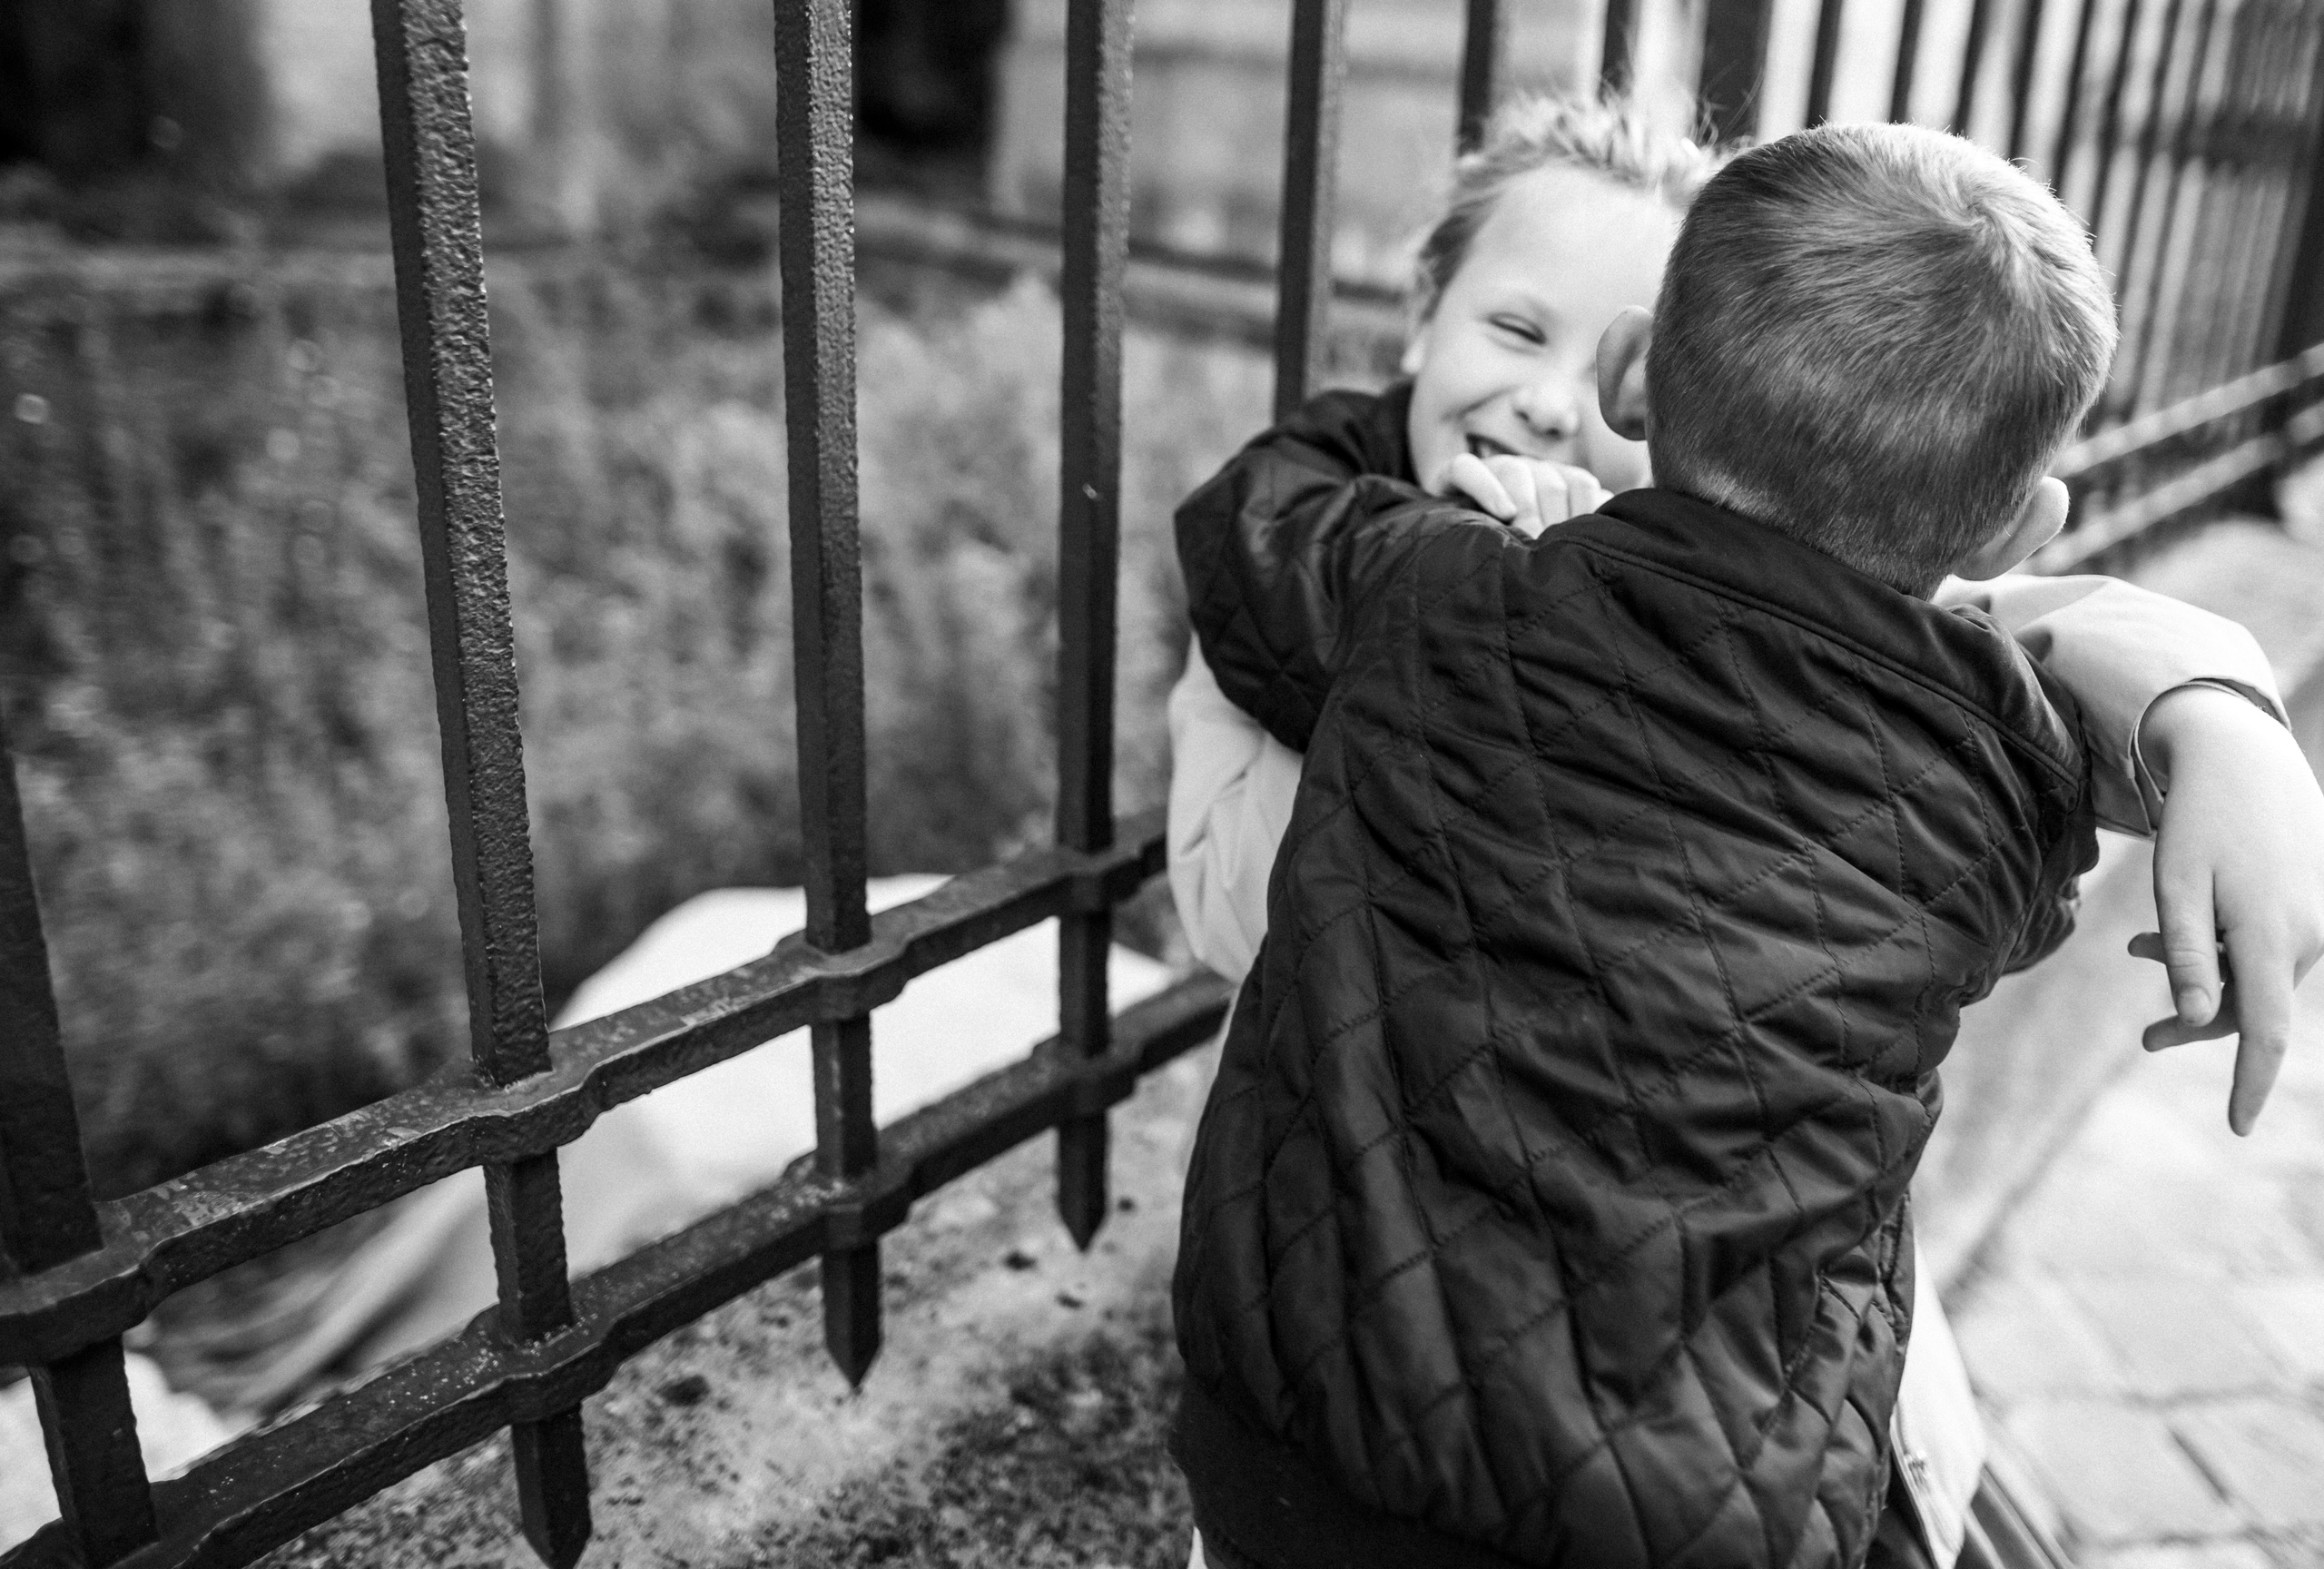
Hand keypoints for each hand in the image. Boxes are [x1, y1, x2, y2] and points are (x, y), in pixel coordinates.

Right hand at [1430, 452, 1607, 538]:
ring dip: (1525, 504)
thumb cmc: (1517, 551)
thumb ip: (1585, 534)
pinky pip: (1467, 468)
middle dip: (1552, 519)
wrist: (1454, 548)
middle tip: (1550, 556)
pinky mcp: (1452, 473)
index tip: (1580, 547)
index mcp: (1558, 481)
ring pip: (1515, 470)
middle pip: (1551, 481)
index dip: (1585, 513)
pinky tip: (1503, 512)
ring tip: (1527, 537)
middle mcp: (1529, 469)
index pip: (1583, 484)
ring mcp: (1493, 468)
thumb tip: (1618, 528)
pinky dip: (1486, 487)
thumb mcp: (1556, 544)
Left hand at [2128, 683, 2323, 1134]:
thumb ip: (2189, 953)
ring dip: (2204, 974)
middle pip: (2254, 1007)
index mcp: (2275, 936)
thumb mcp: (2177, 886)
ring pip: (2257, 975)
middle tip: (2146, 1038)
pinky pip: (2266, 947)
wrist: (2242, 755)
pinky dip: (2223, 947)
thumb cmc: (2199, 820)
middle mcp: (2310, 934)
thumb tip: (2200, 1016)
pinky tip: (2175, 927)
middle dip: (2199, 1021)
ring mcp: (2319, 918)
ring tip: (2137, 947)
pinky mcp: (2314, 903)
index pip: (2267, 1030)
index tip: (2237, 1127)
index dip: (2250, 1081)